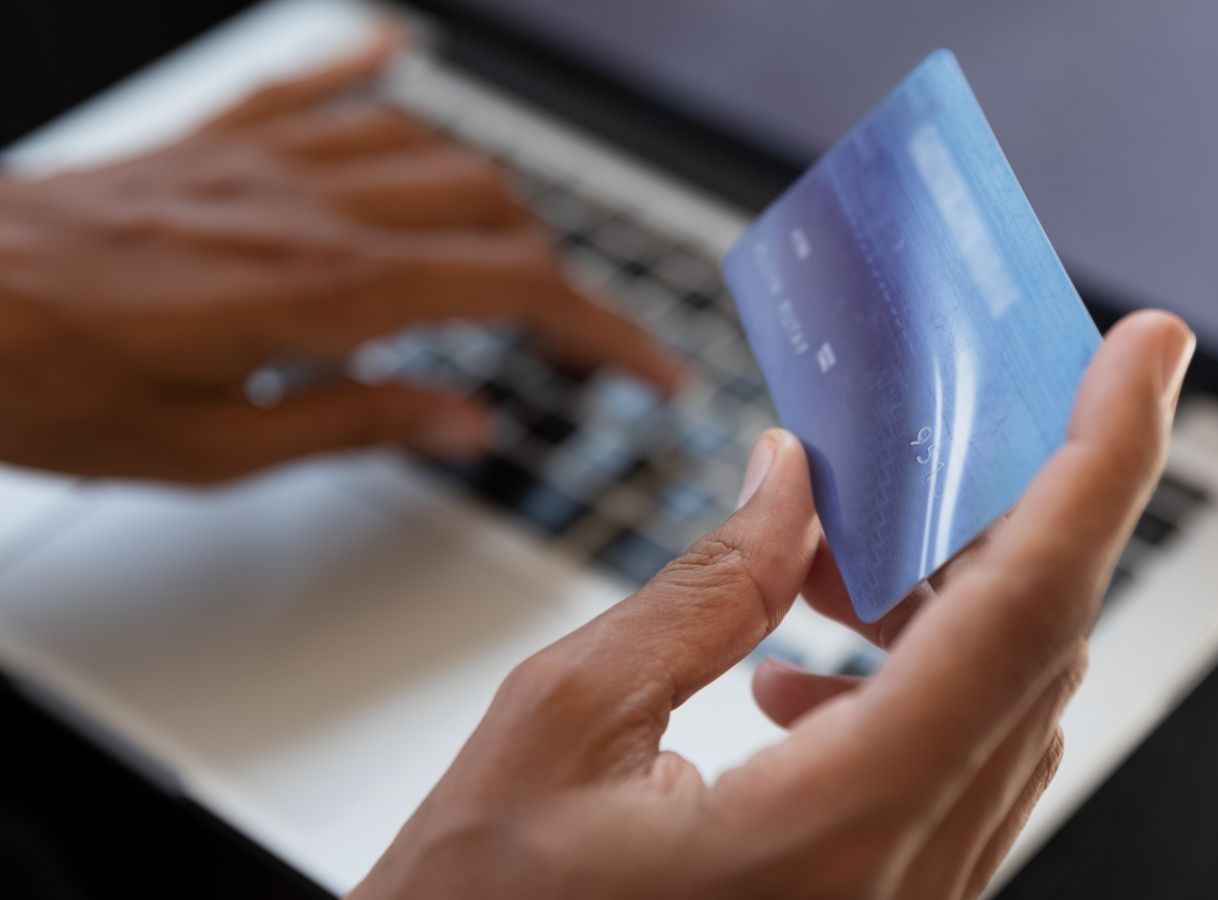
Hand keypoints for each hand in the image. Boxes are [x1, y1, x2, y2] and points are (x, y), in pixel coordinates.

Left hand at [0, 37, 676, 482]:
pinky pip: (318, 78)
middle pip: (493, 210)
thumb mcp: (218, 450)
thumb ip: (362, 423)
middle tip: (577, 336)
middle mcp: (311, 204)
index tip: (653, 368)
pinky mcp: (216, 140)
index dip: (606, 331)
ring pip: (430, 147)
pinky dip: (376, 68)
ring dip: (492, 199)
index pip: (517, 292)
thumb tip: (466, 421)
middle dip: (558, 275)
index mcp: (326, 289)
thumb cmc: (48, 382)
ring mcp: (265, 158)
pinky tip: (405, 56)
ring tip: (512, 252)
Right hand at [350, 311, 1194, 899]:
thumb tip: (789, 486)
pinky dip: (905, 686)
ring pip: (1000, 708)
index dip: (1101, 462)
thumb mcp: (558, 732)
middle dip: (996, 513)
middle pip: (1031, 649)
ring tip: (820, 565)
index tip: (1142, 353)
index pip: (1024, 611)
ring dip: (937, 602)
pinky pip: (950, 772)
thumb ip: (699, 592)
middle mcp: (908, 882)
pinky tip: (791, 676)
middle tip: (921, 441)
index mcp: (841, 829)